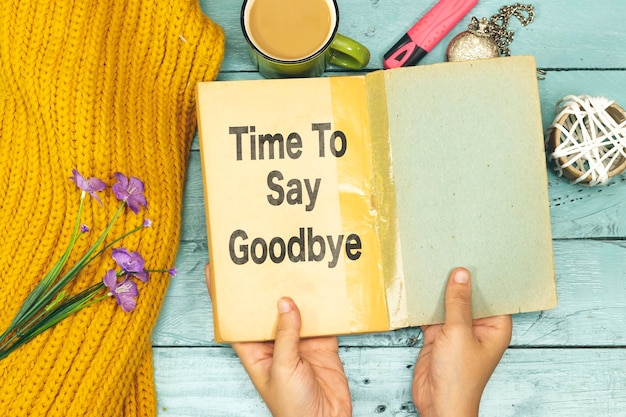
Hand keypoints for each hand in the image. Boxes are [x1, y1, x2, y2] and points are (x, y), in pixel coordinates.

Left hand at [204, 265, 351, 416]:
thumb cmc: (293, 408)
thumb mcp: (282, 369)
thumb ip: (284, 335)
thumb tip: (285, 303)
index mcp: (254, 351)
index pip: (234, 319)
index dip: (222, 297)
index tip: (214, 270)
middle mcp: (274, 343)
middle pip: (265, 309)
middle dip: (263, 287)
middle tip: (262, 260)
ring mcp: (298, 342)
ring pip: (294, 310)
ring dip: (295, 292)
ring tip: (293, 267)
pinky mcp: (320, 343)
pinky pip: (321, 319)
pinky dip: (323, 305)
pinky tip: (323, 288)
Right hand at [412, 268, 511, 416]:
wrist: (438, 403)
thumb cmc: (459, 377)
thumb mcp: (459, 332)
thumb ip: (458, 303)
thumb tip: (461, 275)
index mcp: (494, 327)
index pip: (492, 295)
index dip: (484, 276)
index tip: (474, 254)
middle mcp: (477, 328)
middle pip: (468, 297)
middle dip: (458, 281)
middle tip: (448, 254)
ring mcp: (456, 332)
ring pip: (449, 305)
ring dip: (440, 292)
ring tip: (431, 265)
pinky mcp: (438, 337)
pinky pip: (432, 315)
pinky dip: (425, 306)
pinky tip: (418, 289)